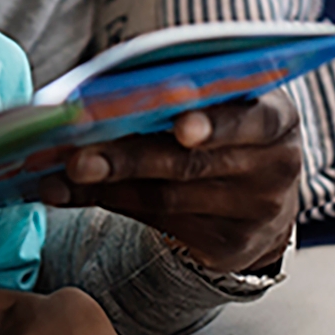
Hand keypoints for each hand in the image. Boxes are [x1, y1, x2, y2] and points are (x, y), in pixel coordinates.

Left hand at [37, 90, 301, 272]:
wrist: (262, 195)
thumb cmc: (225, 124)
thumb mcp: (222, 100)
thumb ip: (177, 92)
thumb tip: (98, 88)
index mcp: (277, 118)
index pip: (250, 120)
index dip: (214, 124)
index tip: (180, 128)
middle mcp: (273, 168)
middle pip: (190, 163)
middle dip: (127, 157)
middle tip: (77, 155)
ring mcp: (252, 213)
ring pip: (166, 197)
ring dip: (103, 183)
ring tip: (57, 172)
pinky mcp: (225, 246)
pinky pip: (154, 221)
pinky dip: (105, 200)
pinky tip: (67, 190)